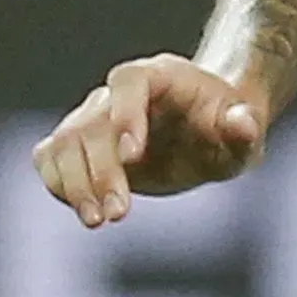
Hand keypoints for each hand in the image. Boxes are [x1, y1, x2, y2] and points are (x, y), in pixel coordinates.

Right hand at [31, 54, 268, 226]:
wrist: (207, 131)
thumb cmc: (227, 126)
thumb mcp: (246, 133)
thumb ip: (244, 129)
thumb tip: (242, 123)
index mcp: (160, 76)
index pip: (129, 81)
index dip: (125, 114)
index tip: (133, 156)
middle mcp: (119, 93)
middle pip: (92, 123)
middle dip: (101, 171)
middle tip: (119, 214)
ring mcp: (95, 116)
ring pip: (65, 142)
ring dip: (75, 184)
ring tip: (98, 220)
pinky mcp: (80, 143)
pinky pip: (51, 156)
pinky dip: (59, 183)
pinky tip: (86, 210)